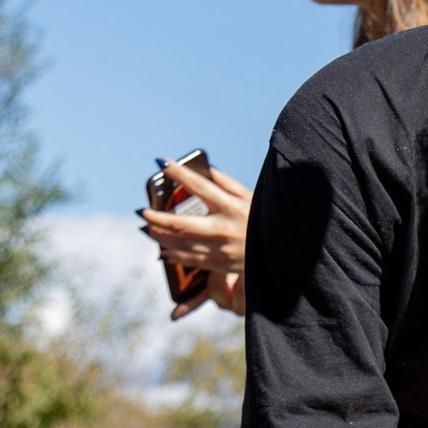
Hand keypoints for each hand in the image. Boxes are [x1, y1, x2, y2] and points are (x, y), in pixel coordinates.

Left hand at [142, 161, 252, 319]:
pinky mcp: (221, 264)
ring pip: (182, 243)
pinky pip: (191, 260)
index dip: (178, 173)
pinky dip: (174, 255)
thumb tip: (206, 171)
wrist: (285, 252)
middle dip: (158, 217)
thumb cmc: (267, 219)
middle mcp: (223, 228)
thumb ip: (228, 184)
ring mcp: (221, 248)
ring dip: (162, 236)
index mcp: (231, 206)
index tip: (161, 162)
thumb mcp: (251, 197)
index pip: (199, 185)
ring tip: (149, 228)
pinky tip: (163, 251)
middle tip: (143, 212)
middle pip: (181, 223)